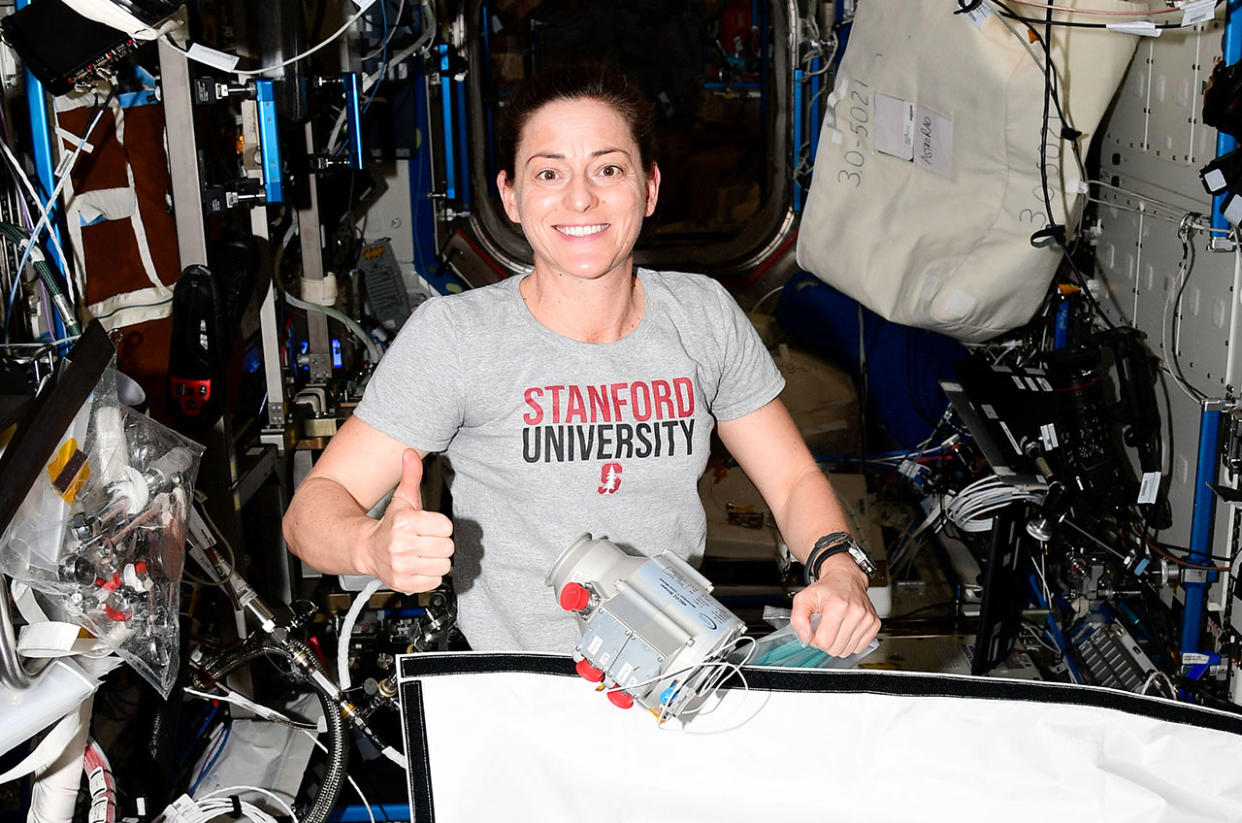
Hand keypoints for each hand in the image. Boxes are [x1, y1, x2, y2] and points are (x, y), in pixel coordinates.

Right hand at [357, 449, 454, 593]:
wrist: (367, 549)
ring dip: (436, 560)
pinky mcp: (404, 583)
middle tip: (427, 541)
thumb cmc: (390, 524)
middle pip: (446, 547)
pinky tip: (419, 566)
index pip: (445, 526)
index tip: (430, 526)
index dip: (440, 526)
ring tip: (423, 554)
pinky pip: (435, 581)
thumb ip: (411, 476)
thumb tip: (410, 453)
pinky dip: (430, 575)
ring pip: (443, 565)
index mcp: (404, 523)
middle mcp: (401, 545)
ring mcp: (401, 566)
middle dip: (440, 544)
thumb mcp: (402, 499)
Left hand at [790, 552, 880, 656]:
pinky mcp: (874, 624)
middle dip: (826, 643)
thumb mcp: (803, 598)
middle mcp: (855, 612)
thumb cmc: (826, 588)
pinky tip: (846, 630)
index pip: (824, 641)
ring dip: (839, 643)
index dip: (815, 640)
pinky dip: (851, 643)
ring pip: (848, 650)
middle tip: (825, 629)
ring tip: (836, 627)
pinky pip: (860, 647)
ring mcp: (867, 619)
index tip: (815, 630)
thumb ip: (797, 619)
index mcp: (837, 606)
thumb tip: (805, 638)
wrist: (845, 577)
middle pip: (836, 649)